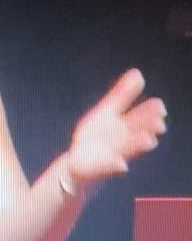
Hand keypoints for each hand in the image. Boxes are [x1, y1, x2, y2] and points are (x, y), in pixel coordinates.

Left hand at [66, 69, 166, 192]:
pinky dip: (115, 165)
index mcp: (123, 125)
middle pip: (136, 132)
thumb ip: (122, 94)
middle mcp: (122, 140)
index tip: (159, 106)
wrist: (80, 161)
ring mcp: (113, 154)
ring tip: (148, 140)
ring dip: (138, 145)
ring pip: (127, 149)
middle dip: (147, 128)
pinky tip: (121, 164)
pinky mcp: (101, 167)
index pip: (138, 117)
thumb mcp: (106, 111)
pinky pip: (109, 166)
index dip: (148, 112)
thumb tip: (138, 73)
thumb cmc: (98, 134)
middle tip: (159, 124)